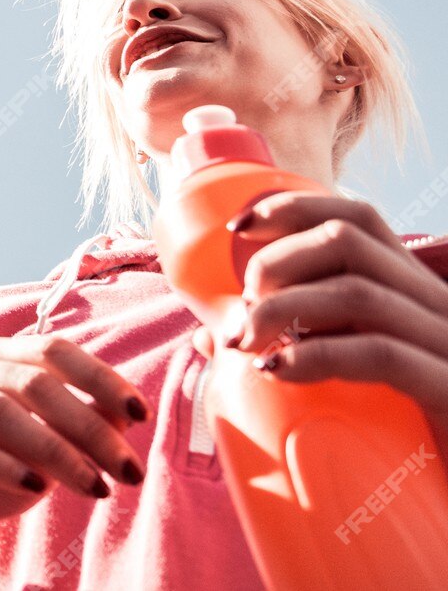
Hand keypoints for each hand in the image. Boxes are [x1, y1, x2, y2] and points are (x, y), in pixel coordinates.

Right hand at [0, 334, 149, 556]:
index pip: (52, 350)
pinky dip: (2, 465)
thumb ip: (83, 426)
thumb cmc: (1, 469)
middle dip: (89, 427)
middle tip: (129, 469)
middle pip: (32, 382)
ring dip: (55, 450)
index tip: (141, 413)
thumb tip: (124, 415)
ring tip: (95, 487)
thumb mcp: (51, 450)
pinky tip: (36, 486)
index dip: (99, 378)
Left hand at [219, 193, 447, 441]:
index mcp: (411, 290)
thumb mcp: (351, 372)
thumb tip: (214, 336)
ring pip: (356, 293)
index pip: (357, 217)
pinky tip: (278, 369)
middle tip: (242, 312)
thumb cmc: (408, 430)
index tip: (235, 229)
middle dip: (275, 264)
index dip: (291, 208)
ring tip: (246, 342)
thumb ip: (291, 346)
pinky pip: (381, 355)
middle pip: (347, 243)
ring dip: (283, 308)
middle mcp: (436, 305)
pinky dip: (317, 355)